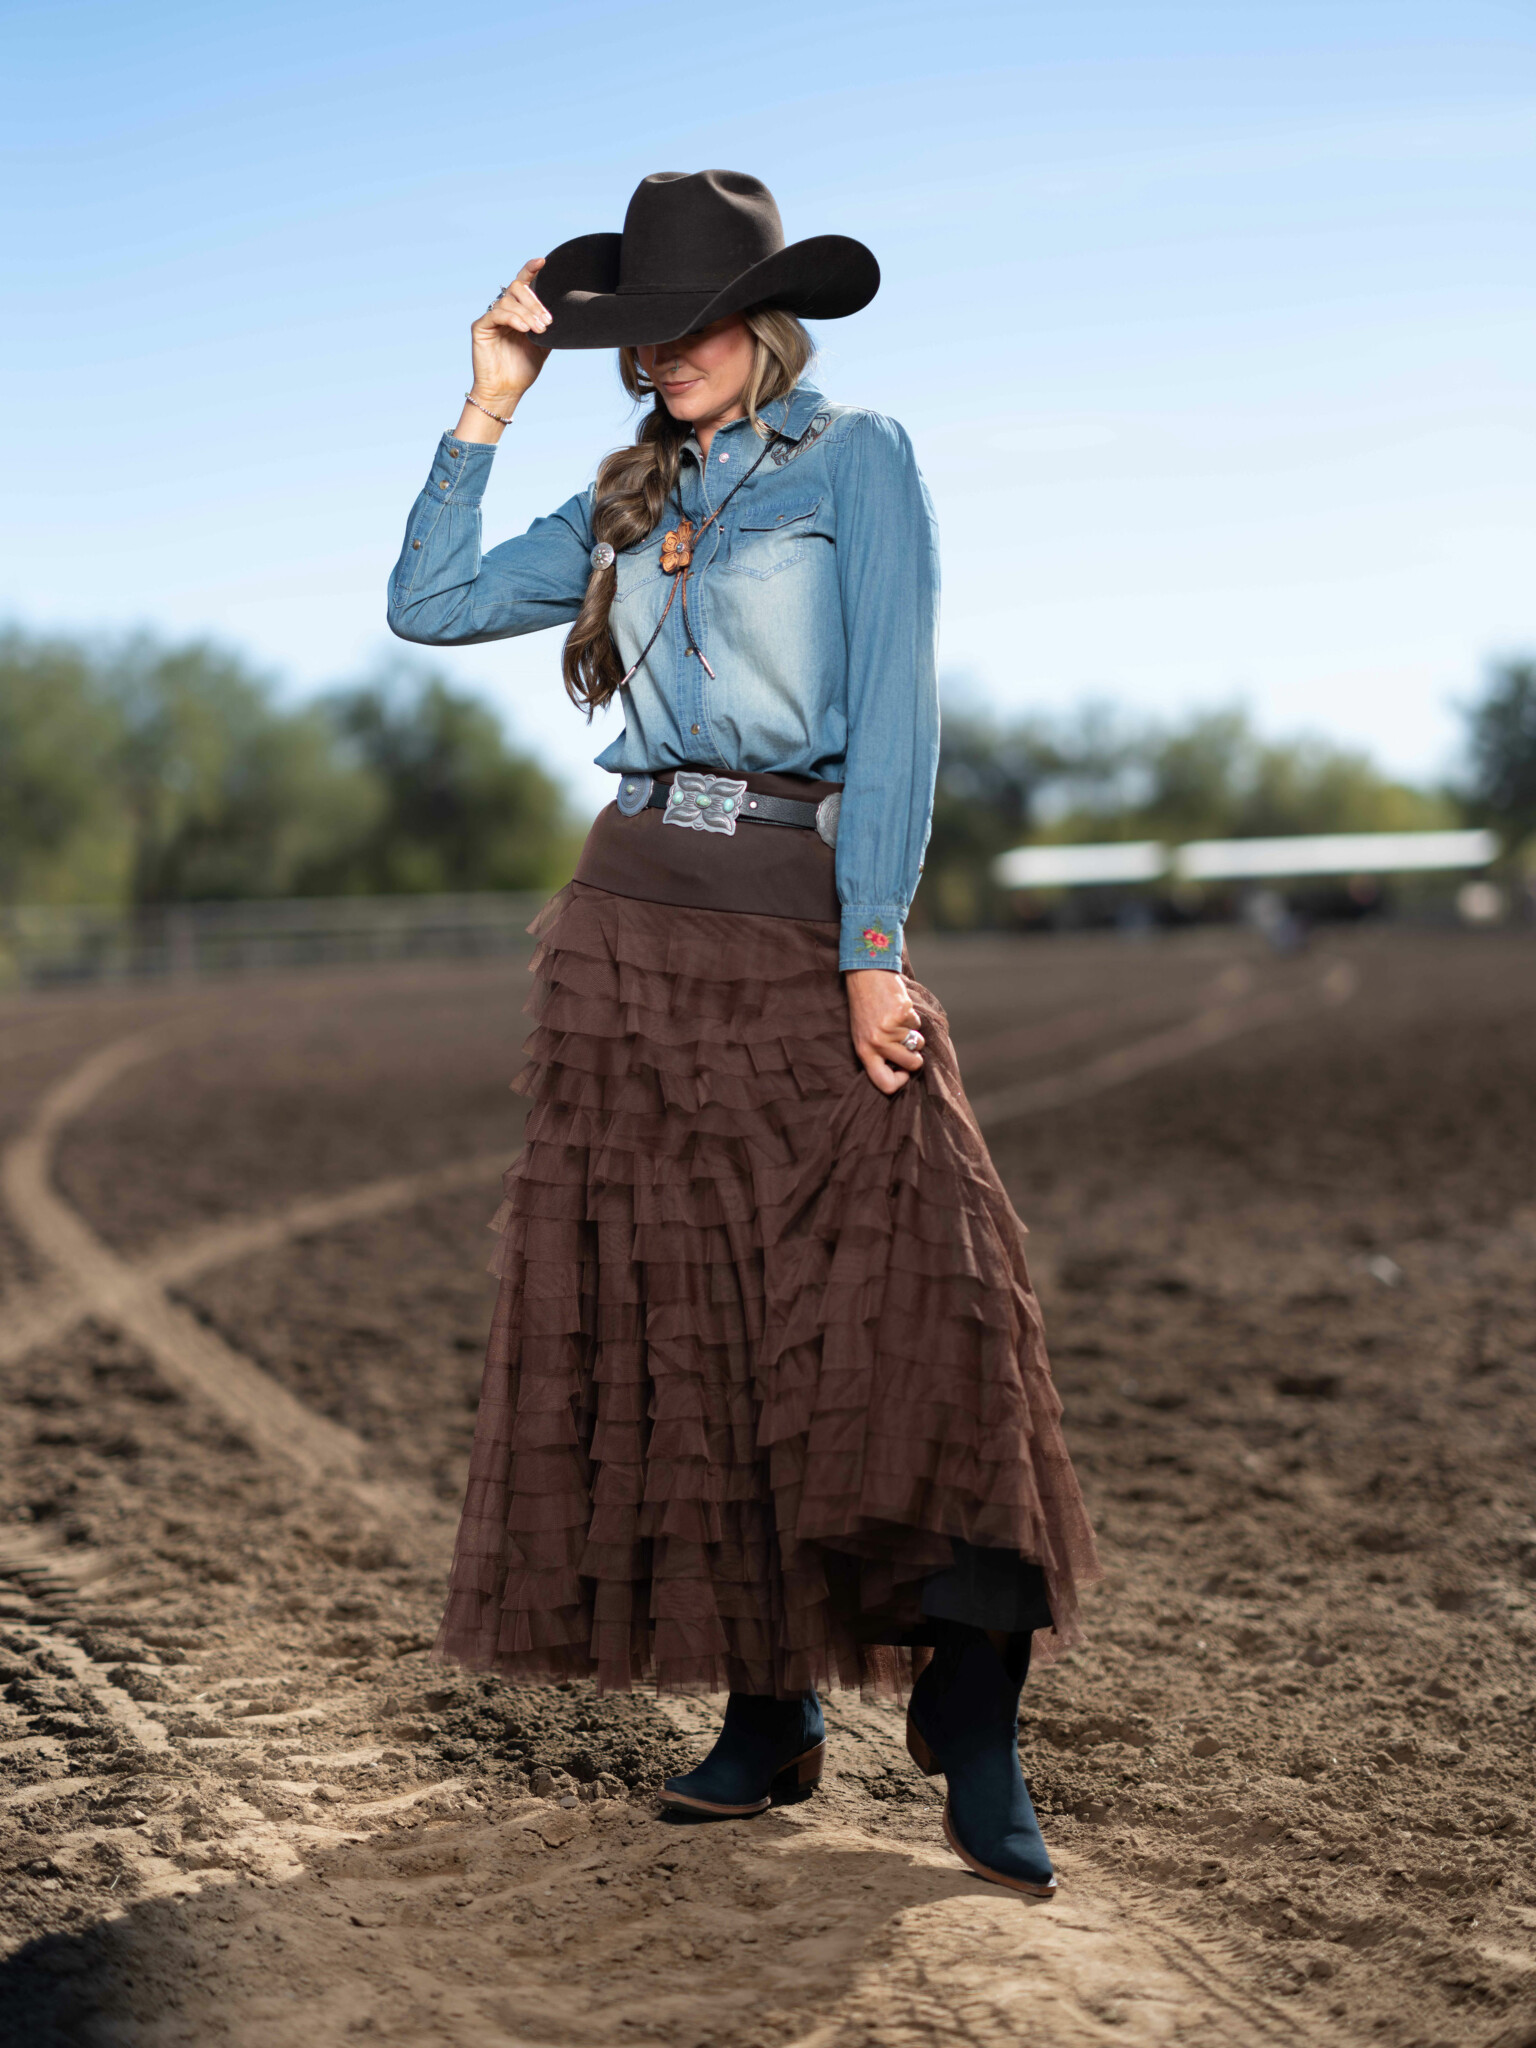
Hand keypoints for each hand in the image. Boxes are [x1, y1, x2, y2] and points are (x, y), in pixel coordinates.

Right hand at [468, 257, 551, 413]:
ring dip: (528, 313)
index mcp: (517, 311)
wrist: (506, 391)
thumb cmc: (522, 369)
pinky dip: (514, 318)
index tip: (543, 261)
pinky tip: (525, 329)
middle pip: (517, 288)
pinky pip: (497, 313)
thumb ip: (548, 326)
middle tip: (547, 321)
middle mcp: (503, 310)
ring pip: (509, 301)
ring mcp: (490, 317)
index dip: (530, 270)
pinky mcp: (480, 326)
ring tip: (539, 330)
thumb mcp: (543, 345)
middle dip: (535, 302)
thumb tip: (566, 312)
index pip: (523, 284)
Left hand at [846, 969, 923, 1095]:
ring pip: (919, 1043)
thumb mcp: (862, 1036)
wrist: (866, 977)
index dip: (899, 1082)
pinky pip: (917, 1025)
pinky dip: (912, 1018)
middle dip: (916, 1058)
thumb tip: (901, 1072)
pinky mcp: (903, 1014)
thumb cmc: (865, 1008)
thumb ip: (877, 1055)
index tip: (902, 1072)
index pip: (884, 1083)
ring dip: (913, 1034)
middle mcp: (877, 1043)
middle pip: (912, 1065)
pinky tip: (898, 1009)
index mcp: (865, 1051)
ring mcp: (891, 1029)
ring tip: (897, 1021)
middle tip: (908, 1046)